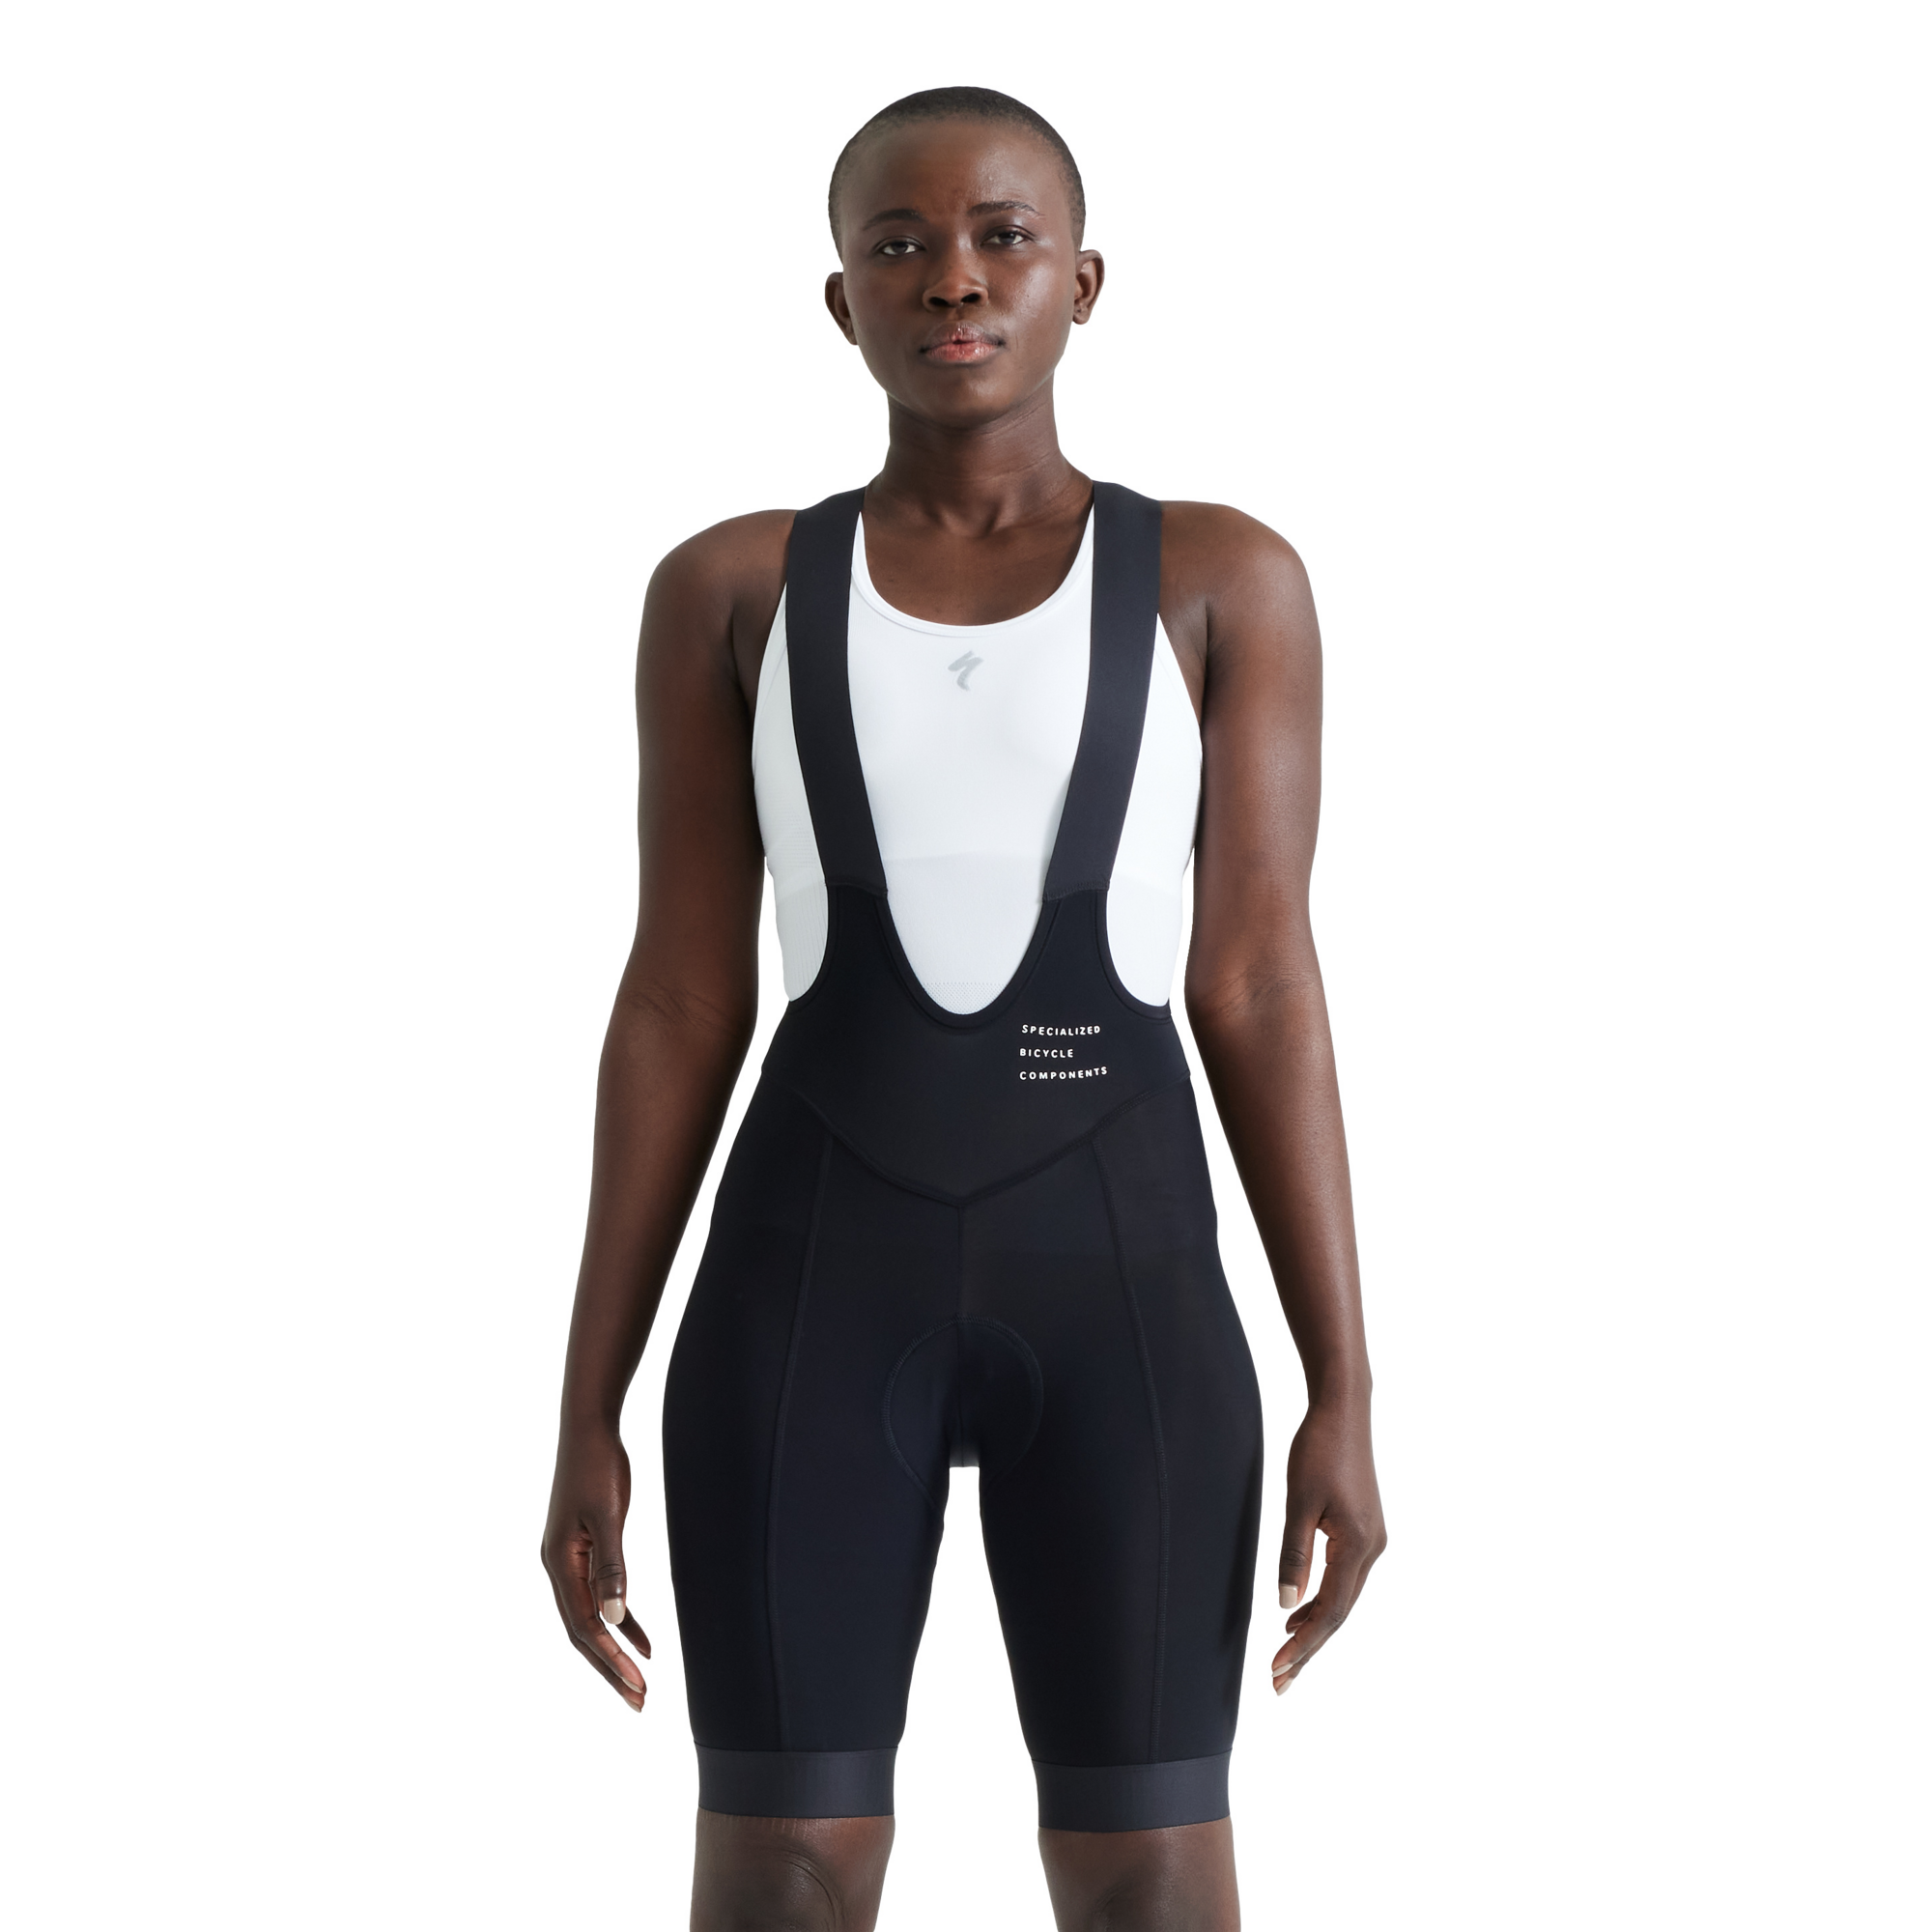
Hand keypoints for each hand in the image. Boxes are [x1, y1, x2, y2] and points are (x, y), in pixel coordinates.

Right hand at [541, 1426, 650, 1711]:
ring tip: (639, 1683)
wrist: (589, 1428)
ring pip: (590, 1619)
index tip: (637, 1685)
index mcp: (559, 1564)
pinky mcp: (583, 1551)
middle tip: (639, 1701)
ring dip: (613, 1651)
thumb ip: (612, 1567)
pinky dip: (620, 1619)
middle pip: (582, 1633)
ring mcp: (568, 1561)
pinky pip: (600, 1596)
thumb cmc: (598, 1466)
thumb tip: (614, 1619)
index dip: (610, 1660)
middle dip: (609, 1669)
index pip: (585, 1626)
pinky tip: (641, 1638)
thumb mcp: (608, 1516)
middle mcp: (557, 1569)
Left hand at [1271, 1397, 1385, 1691]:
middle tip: (1278, 1682)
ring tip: (1285, 1656)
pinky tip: (1301, 1611)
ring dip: (1316, 1627)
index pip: (1331, 1611)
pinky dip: (1324, 1600)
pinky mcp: (1365, 1530)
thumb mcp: (1299, 1502)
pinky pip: (1345, 1578)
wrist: (1344, 1410)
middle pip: (1340, 1612)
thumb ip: (1294, 1555)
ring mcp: (1372, 1540)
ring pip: (1344, 1598)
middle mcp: (1373, 1549)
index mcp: (1358, 1545)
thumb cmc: (1318, 1449)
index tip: (1278, 1671)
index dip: (1304, 1645)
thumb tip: (1287, 1607)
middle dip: (1309, 1648)